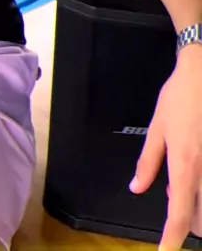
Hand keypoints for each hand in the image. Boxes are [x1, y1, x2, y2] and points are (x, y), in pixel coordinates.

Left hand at [129, 46, 201, 248]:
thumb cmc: (181, 97)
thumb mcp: (157, 128)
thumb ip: (148, 163)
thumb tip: (138, 188)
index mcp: (185, 165)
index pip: (180, 217)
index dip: (171, 240)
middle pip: (201, 220)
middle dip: (189, 222)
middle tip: (175, 203)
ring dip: (198, 205)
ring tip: (185, 183)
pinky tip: (195, 169)